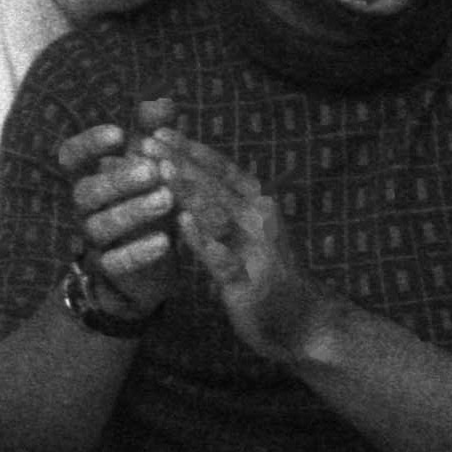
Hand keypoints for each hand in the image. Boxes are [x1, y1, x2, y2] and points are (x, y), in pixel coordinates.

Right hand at [53, 97, 181, 311]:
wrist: (151, 266)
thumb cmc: (148, 205)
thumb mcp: (152, 167)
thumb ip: (154, 135)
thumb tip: (161, 99)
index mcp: (90, 177)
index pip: (71, 156)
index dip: (89, 143)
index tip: (120, 133)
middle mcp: (85, 208)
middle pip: (86, 191)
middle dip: (119, 179)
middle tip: (154, 170)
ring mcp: (94, 240)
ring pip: (99, 225)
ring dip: (133, 211)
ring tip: (168, 200)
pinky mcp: (109, 269)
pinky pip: (115, 262)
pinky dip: (139, 251)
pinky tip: (166, 242)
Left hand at [149, 129, 338, 364]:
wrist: (303, 321)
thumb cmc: (266, 269)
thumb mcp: (245, 230)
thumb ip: (219, 201)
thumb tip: (184, 169)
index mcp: (257, 203)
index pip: (221, 170)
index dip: (191, 149)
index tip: (158, 130)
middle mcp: (259, 220)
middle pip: (216, 185)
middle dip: (181, 161)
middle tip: (147, 141)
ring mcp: (256, 251)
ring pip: (220, 215)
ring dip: (190, 191)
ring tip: (162, 171)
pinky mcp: (250, 283)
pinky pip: (224, 259)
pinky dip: (205, 240)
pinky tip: (183, 224)